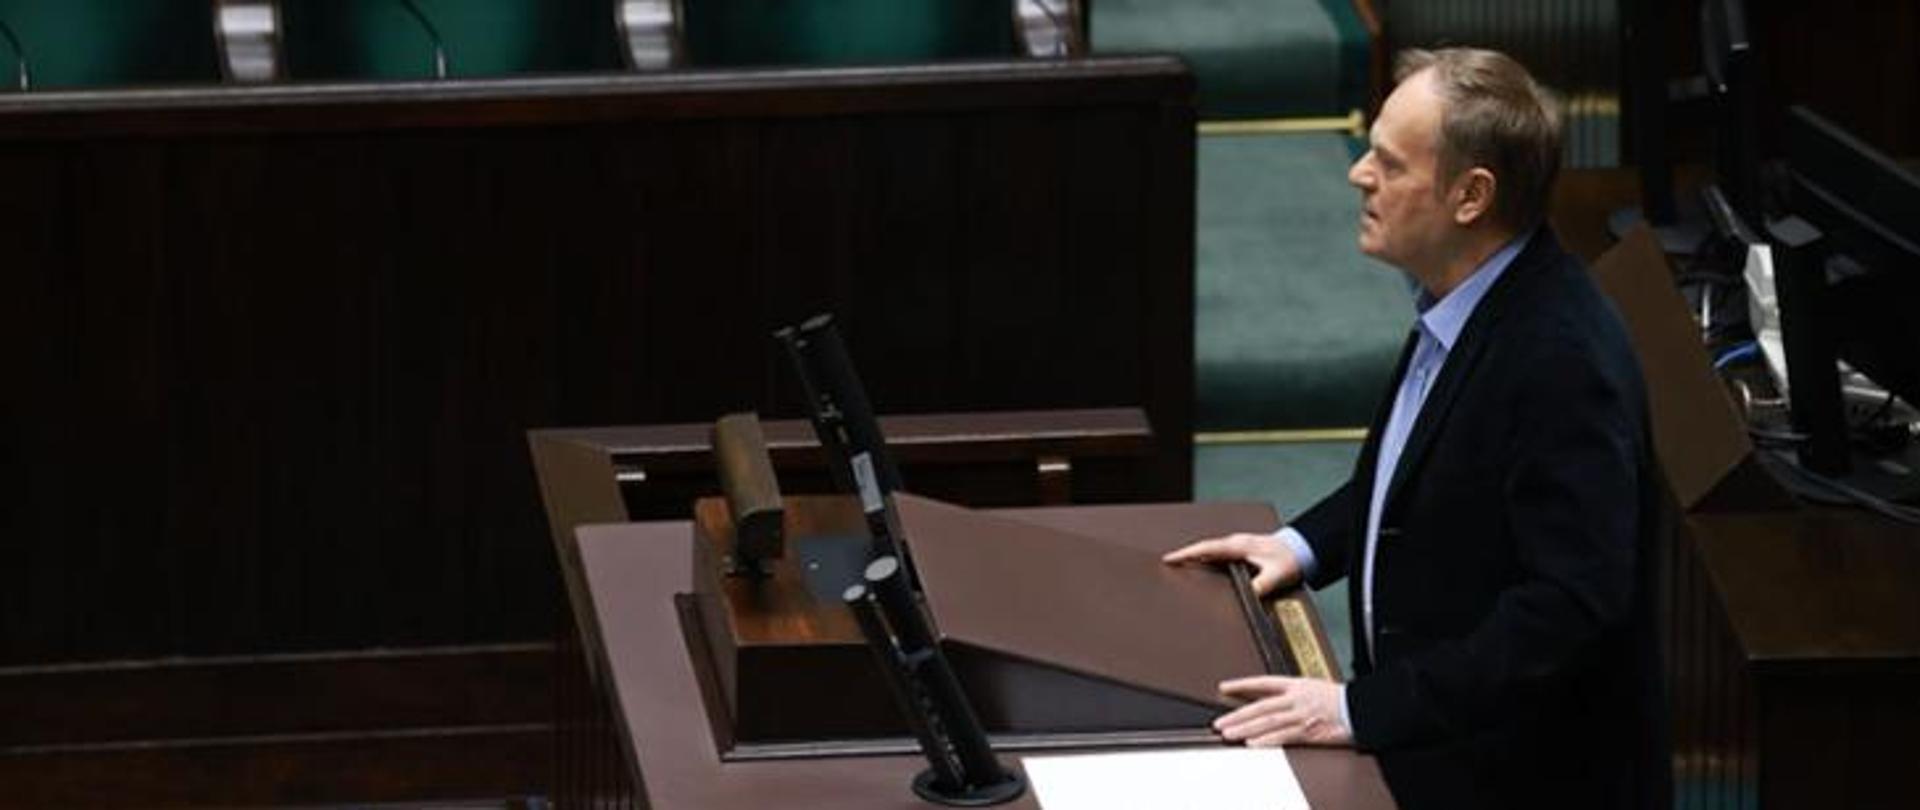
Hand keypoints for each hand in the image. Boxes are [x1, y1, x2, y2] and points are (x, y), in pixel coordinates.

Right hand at [1161, 532, 1301, 595]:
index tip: (1169, 559)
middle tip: (1169, 563)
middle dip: (1186, 555)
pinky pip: (1219, 554)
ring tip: (1182, 566)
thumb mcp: (1277, 575)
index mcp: (1239, 546)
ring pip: (1211, 550)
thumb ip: (1261, 587)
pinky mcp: (1243, 551)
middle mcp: (1237, 543)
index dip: (1186, 554)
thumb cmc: (1290, 559)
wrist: (1303, 550)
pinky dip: (1208, 559)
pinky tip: (1206, 568)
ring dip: (1196, 557)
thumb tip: (1248, 598)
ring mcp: (1239, 546)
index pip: (1206, 548)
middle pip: (1204, 548)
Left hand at [1214, 676, 1352, 746]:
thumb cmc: (1344, 701)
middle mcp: (1296, 699)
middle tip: (1219, 722)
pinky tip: (1254, 744)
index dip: (1242, 684)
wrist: (1364, 708)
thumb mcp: (1316, 688)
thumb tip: (1278, 699)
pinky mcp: (1309, 731)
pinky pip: (1284, 736)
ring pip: (1268, 722)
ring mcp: (1301, 715)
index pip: (1263, 682)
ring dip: (1246, 728)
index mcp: (1297, 685)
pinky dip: (1267, 740)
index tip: (1224, 687)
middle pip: (1260, 706)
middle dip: (1237, 714)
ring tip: (1229, 734)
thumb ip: (1295, 694)